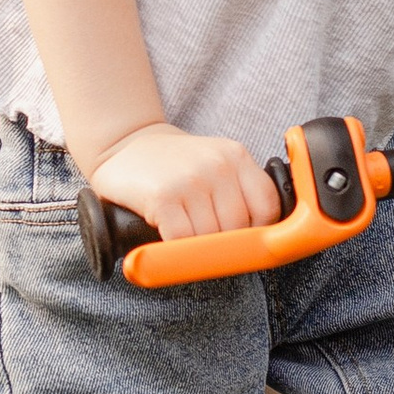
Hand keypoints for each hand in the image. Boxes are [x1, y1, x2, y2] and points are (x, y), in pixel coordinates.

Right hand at [86, 123, 281, 243]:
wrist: (125, 145)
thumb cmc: (176, 165)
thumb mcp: (216, 164)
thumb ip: (240, 190)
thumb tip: (259, 241)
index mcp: (236, 156)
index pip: (267, 207)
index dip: (257, 231)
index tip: (242, 240)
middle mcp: (217, 165)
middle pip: (239, 228)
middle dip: (222, 243)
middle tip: (204, 240)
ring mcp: (190, 180)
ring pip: (210, 239)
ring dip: (195, 247)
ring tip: (183, 233)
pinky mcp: (163, 198)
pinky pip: (182, 241)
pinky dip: (174, 248)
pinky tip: (166, 235)